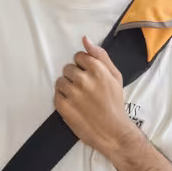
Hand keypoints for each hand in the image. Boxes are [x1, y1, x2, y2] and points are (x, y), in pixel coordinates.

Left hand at [54, 37, 138, 158]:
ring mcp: (72, 93)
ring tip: (79, 98)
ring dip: (67, 87)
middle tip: (85, 90)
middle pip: (68, 68)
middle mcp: (83, 79)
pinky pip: (56, 94)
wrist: (113, 132)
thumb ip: (100, 55)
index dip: (84, 66)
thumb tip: (85, 39)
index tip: (90, 77)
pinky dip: (63, 99)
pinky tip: (74, 105)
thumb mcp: (115, 76)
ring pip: (60, 80)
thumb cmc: (115, 103)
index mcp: (97, 70)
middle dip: (75, 76)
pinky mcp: (63, 106)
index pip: (79, 56)